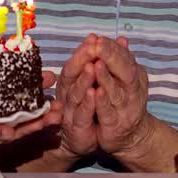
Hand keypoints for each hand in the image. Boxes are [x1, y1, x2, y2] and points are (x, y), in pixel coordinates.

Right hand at [56, 35, 101, 157]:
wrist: (86, 139)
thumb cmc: (88, 107)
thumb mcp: (95, 84)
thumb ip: (99, 63)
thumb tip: (111, 40)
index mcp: (71, 81)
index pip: (75, 62)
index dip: (83, 50)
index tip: (94, 38)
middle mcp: (67, 93)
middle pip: (71, 73)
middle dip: (81, 59)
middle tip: (92, 45)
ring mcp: (70, 111)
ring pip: (75, 93)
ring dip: (84, 79)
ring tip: (92, 66)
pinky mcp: (76, 128)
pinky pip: (82, 115)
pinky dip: (88, 104)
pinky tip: (95, 93)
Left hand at [92, 36, 152, 155]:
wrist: (130, 137)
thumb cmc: (123, 102)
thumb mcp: (123, 80)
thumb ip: (120, 61)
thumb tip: (121, 39)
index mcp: (135, 76)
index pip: (125, 58)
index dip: (112, 48)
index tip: (99, 38)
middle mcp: (134, 91)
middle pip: (124, 71)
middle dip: (110, 57)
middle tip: (98, 45)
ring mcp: (125, 109)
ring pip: (115, 91)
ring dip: (106, 78)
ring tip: (96, 64)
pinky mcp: (115, 125)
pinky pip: (108, 113)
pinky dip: (102, 102)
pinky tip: (95, 92)